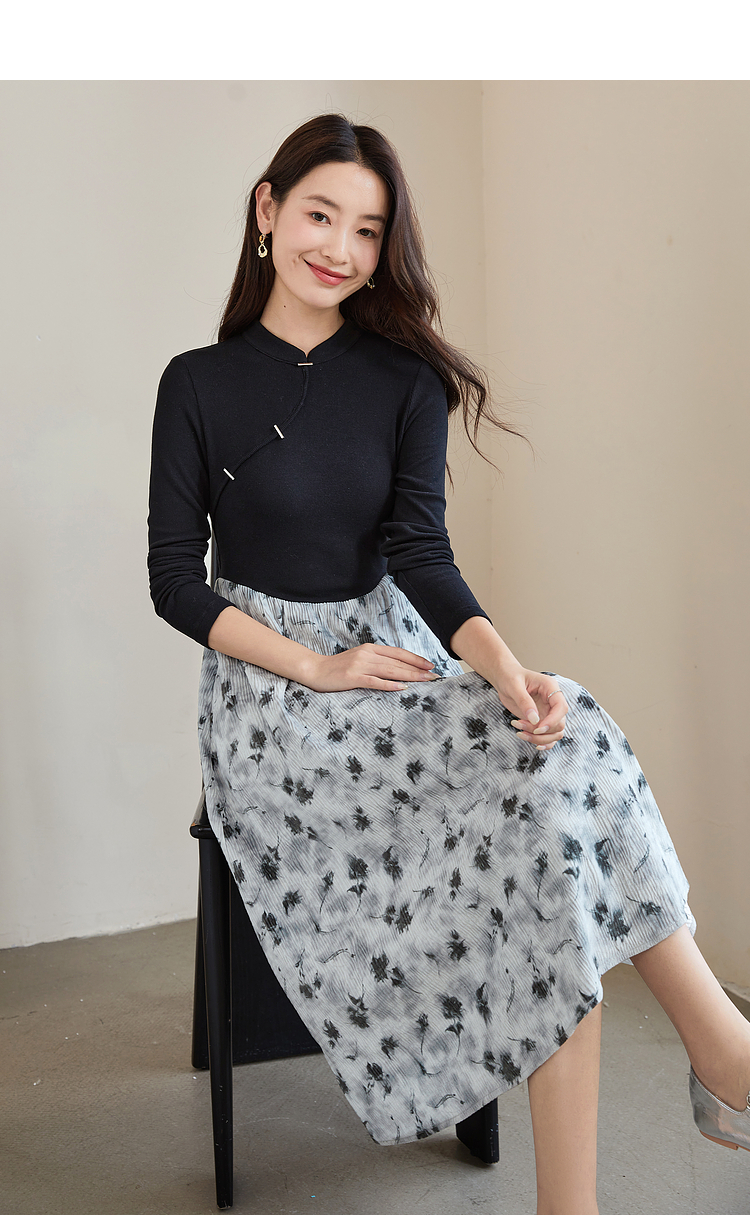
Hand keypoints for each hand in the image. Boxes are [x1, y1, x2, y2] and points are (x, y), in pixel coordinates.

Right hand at [302, 643, 440, 693]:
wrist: (315, 669)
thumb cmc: (338, 667)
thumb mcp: (359, 659)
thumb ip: (376, 661)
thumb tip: (397, 668)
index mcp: (370, 648)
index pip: (398, 653)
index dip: (416, 658)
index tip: (430, 665)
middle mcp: (367, 654)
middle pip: (397, 662)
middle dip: (418, 669)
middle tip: (435, 675)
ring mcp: (359, 665)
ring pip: (390, 670)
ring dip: (410, 676)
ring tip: (425, 681)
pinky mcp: (352, 677)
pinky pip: (374, 681)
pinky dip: (389, 684)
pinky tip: (402, 687)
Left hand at [493, 665, 568, 750]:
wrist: (504, 678)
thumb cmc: (510, 677)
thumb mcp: (514, 686)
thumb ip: (524, 702)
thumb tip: (534, 720)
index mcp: (551, 688)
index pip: (561, 708)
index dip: (552, 721)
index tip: (537, 729)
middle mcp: (553, 701)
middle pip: (559, 724)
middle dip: (541, 731)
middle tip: (520, 726)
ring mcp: (548, 712)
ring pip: (555, 733)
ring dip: (539, 738)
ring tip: (519, 732)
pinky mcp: (542, 720)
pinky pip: (549, 736)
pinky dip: (542, 742)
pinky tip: (528, 739)